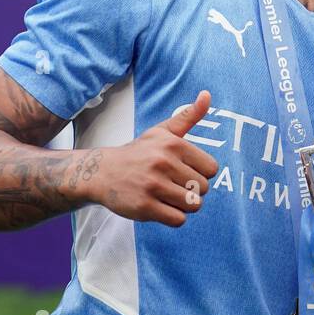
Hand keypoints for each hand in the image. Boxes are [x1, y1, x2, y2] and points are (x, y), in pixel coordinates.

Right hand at [80, 90, 218, 225]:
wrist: (102, 172)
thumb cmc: (139, 152)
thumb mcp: (163, 131)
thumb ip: (188, 116)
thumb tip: (207, 94)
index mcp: (173, 144)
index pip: (211, 169)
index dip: (201, 173)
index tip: (185, 171)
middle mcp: (164, 163)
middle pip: (203, 188)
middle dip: (192, 190)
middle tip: (173, 184)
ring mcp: (153, 186)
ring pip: (193, 205)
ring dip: (184, 205)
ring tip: (167, 195)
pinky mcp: (144, 207)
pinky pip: (178, 220)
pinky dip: (173, 217)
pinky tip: (160, 206)